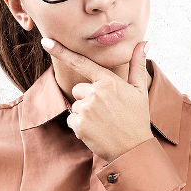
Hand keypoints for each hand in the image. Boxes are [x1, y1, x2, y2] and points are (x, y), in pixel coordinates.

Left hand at [40, 37, 152, 162]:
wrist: (134, 149)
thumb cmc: (137, 117)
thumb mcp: (139, 89)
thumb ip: (137, 64)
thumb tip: (144, 42)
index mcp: (108, 81)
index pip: (81, 63)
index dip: (61, 51)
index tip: (46, 41)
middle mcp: (96, 92)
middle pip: (78, 89)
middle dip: (87, 98)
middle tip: (106, 111)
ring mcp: (87, 109)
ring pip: (76, 105)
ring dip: (85, 114)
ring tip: (103, 122)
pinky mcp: (80, 124)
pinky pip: (72, 120)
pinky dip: (81, 126)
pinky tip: (96, 131)